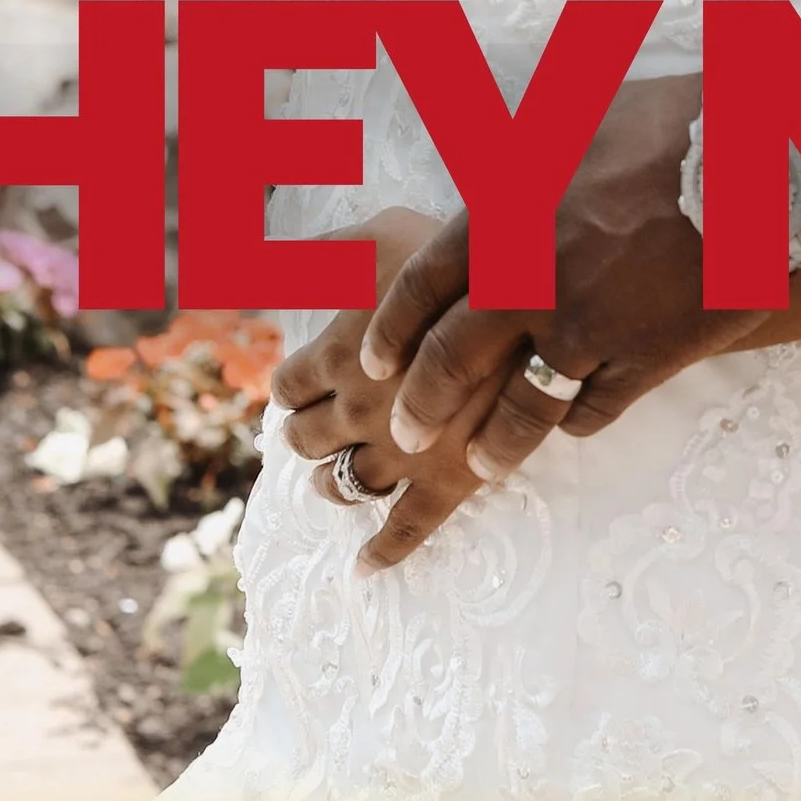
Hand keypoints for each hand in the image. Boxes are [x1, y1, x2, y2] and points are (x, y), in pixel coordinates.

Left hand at [268, 206, 497, 572]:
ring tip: (333, 481)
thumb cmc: (463, 260)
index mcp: (338, 355)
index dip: (292, 385)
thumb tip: (258, 250)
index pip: (289, 385)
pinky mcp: (448, 481)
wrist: (542, 306)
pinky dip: (383, 552)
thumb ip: (323, 246)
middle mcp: (358, 411)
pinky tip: (366, 567)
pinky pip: (408, 529)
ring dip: (331, 485)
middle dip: (304, 436)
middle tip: (313, 433)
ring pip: (343, 485)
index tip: (300, 385)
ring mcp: (400, 453)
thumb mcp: (382, 232)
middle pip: (306, 439)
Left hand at [363, 73, 800, 488]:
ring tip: (479, 467)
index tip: (377, 361)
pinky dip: (575, 423)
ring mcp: (588, 328)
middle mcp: (530, 282)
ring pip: (520, 409)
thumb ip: (521, 156)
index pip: (420, 288)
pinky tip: (571, 426)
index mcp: (502, 217)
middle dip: (421, 406)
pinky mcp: (647, 359)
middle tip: (405, 435)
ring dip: (492, 445)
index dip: (392, 331)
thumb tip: (491, 166)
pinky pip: (594, 410)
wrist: (757, 158)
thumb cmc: (665, 122)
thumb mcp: (571, 117)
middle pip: (452, 362)